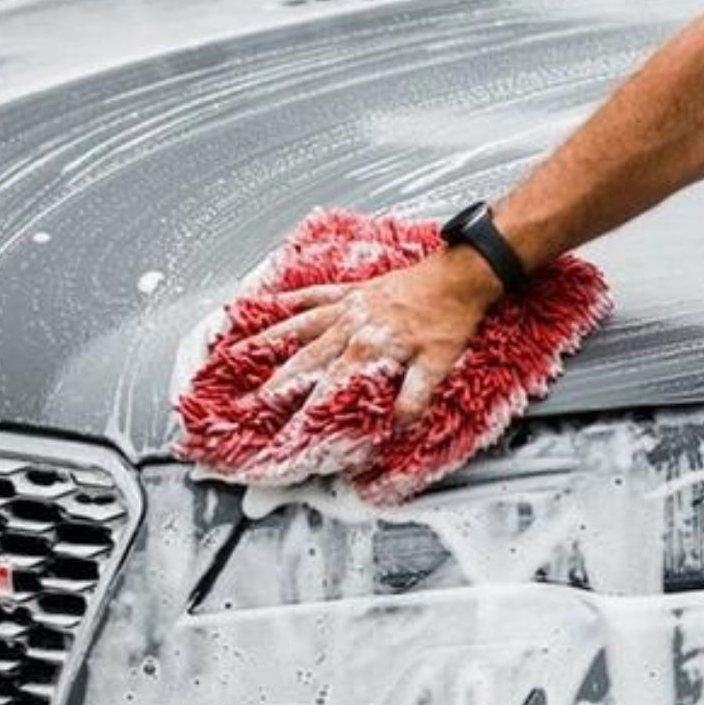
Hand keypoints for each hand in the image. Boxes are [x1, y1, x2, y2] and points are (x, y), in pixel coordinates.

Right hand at [241, 246, 503, 424]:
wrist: (459, 276)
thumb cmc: (450, 318)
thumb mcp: (438, 364)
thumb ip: (415, 396)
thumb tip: (399, 425)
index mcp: (367, 348)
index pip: (330, 386)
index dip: (309, 410)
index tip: (290, 429)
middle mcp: (350, 327)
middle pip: (305, 359)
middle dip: (277, 382)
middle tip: (253, 398)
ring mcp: (349, 307)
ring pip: (300, 326)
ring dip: (271, 340)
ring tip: (244, 350)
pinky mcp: (354, 291)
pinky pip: (316, 295)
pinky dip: (293, 299)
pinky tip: (274, 301)